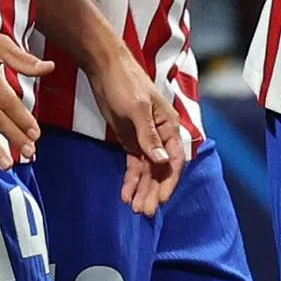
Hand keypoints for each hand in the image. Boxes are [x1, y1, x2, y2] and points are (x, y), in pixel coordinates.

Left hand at [86, 47, 185, 216]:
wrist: (105, 68)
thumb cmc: (126, 83)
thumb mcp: (137, 109)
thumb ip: (149, 136)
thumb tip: (161, 161)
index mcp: (169, 124)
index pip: (175, 159)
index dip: (169, 181)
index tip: (161, 200)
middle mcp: (161, 134)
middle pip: (161, 169)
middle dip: (154, 190)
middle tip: (143, 211)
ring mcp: (146, 138)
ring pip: (148, 170)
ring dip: (142, 189)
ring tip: (133, 208)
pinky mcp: (131, 140)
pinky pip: (135, 165)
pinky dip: (131, 180)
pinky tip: (125, 194)